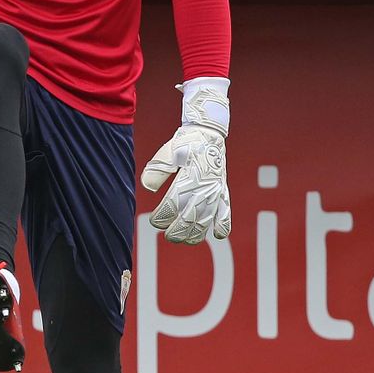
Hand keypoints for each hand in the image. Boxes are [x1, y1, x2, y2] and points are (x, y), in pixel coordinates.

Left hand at [141, 79, 230, 243]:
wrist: (208, 132)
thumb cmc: (185, 142)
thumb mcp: (168, 152)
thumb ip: (157, 169)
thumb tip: (146, 187)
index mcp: (189, 179)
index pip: (172, 206)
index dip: (162, 217)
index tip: (154, 221)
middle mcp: (204, 188)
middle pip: (190, 218)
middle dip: (177, 231)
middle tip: (168, 236)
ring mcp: (215, 191)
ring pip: (207, 220)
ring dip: (196, 234)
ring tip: (186, 240)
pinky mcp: (223, 191)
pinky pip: (226, 211)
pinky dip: (224, 224)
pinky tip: (218, 234)